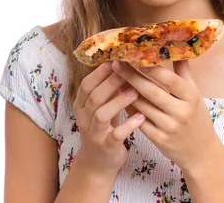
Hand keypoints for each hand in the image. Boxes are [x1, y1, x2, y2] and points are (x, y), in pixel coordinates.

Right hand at [72, 62, 145, 177]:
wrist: (98, 164)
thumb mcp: (102, 107)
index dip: (99, 73)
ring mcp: (94, 134)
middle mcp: (84, 119)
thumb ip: (108, 89)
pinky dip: (129, 125)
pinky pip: (116, 135)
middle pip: (94, 97)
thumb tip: (124, 63)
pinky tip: (142, 117)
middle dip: (110, 83)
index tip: (114, 61)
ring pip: (101, 115)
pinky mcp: (106, 147)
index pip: (86, 85)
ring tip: (134, 92)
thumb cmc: (104, 128)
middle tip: (128, 72)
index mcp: (81, 106)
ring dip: (118, 102)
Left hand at [111, 60, 221, 173]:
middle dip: (131, 76)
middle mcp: (181, 112)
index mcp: (191, 97)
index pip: (169, 79)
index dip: (151, 68)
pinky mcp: (159, 140)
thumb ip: (183, 72)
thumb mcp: (195, 94)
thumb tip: (175, 47)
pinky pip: (138, 121)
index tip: (135, 56)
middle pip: (151, 92)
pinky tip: (118, 99)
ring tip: (113, 79)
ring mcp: (169, 127)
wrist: (201, 152)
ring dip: (126, 92)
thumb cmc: (197, 118)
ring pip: (142, 106)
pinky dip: (128, 109)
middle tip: (116, 64)